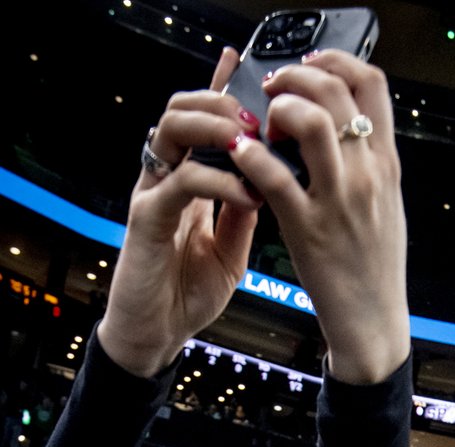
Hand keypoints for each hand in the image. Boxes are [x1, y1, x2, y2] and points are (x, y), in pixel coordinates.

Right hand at [98, 49, 261, 376]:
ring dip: (215, 129)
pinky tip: (245, 191)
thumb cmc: (188, 295)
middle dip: (222, 103)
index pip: (204, 125)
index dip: (221, 92)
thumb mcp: (232, 250)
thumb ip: (244, 214)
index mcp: (188, 183)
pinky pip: (180, 183)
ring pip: (172, 132)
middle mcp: (166, 179)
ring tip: (249, 141)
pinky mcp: (146, 219)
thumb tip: (272, 180)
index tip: (245, 66)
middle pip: (183, 110)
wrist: (158, 335)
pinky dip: (217, 181)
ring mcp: (153, 195)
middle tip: (260, 117)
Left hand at [230, 50, 408, 382]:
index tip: (310, 67)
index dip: (335, 62)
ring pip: (311, 121)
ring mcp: (339, 201)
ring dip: (278, 110)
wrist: (373, 322)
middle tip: (274, 92)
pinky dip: (251, 156)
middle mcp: (367, 176)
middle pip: (336, 91)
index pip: (372, 85)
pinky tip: (240, 155)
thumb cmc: (374, 269)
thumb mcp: (386, 207)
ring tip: (263, 126)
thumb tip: (347, 130)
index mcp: (386, 165)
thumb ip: (369, 166)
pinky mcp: (308, 228)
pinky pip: (275, 176)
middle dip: (296, 77)